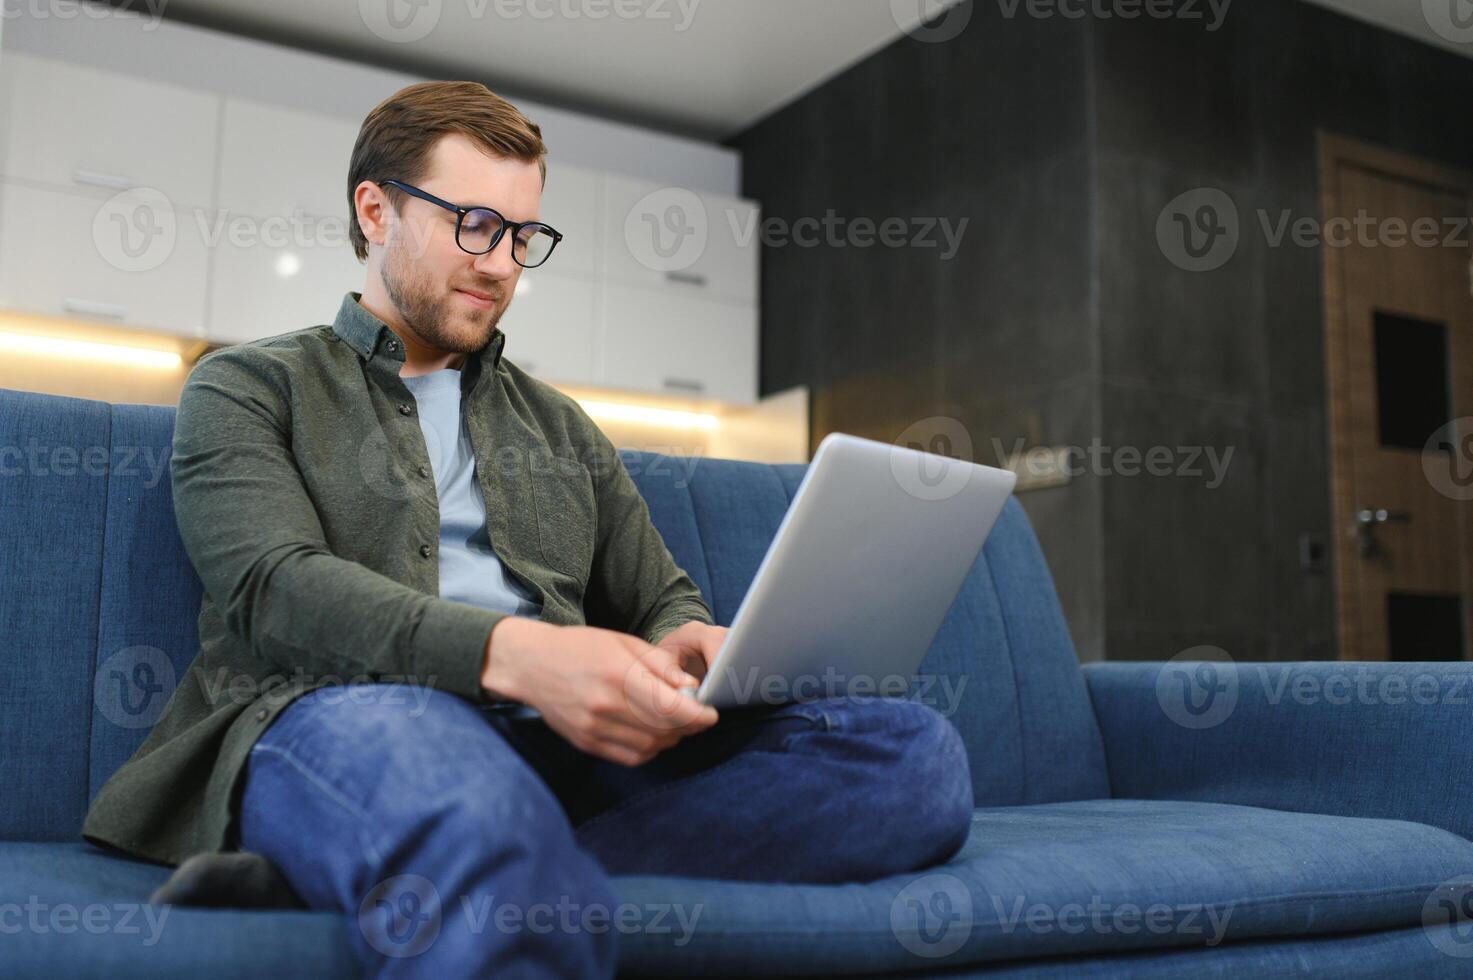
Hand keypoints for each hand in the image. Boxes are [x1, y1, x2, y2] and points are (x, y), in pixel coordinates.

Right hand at [481, 618, 718, 766]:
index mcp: (617, 675)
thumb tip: (692, 688)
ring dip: (670, 739)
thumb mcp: (624, 642)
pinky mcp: (586, 743)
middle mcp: (605, 705)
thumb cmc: (581, 647)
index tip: (710, 714)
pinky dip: (650, 750)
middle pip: (663, 729)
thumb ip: (660, 666)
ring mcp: (594, 728)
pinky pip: (630, 756)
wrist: (531, 664)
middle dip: (688, 726)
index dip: (697, 715)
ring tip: (675, 724)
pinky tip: (653, 735)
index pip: (669, 707)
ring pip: (650, 747)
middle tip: (697, 717)